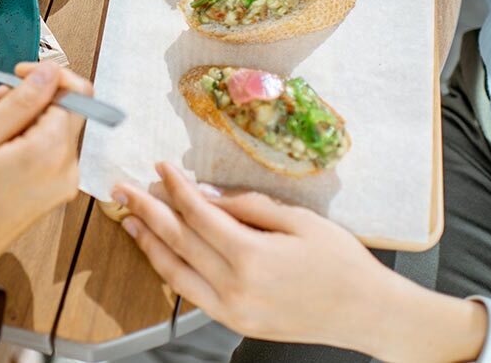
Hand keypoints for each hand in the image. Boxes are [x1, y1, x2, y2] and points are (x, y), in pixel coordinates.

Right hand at [0, 61, 91, 286]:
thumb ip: (19, 102)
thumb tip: (49, 71)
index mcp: (52, 151)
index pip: (77, 93)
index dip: (47, 76)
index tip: (17, 74)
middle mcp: (68, 167)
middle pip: (65, 110)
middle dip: (30, 97)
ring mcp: (63, 183)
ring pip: (54, 130)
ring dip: (24, 119)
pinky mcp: (53, 192)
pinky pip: (48, 152)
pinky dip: (26, 140)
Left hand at [112, 163, 486, 360]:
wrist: (367, 314)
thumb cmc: (341, 262)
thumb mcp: (299, 220)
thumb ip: (247, 206)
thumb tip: (204, 194)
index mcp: (252, 257)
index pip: (198, 214)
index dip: (175, 187)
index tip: (160, 167)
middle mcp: (235, 287)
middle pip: (178, 241)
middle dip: (146, 211)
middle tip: (122, 189)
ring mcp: (232, 310)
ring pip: (175, 273)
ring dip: (148, 244)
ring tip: (129, 220)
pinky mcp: (235, 323)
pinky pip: (191, 293)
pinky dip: (170, 270)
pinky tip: (160, 252)